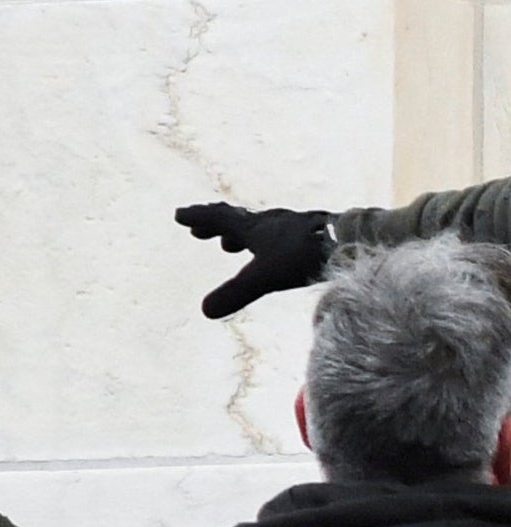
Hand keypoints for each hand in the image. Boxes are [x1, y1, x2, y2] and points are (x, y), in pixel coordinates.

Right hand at [181, 199, 334, 319]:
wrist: (347, 240)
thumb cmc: (303, 256)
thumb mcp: (266, 277)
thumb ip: (236, 293)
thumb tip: (204, 311)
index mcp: (252, 228)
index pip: (218, 220)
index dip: (198, 218)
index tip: (179, 215)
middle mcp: (268, 223)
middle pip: (235, 221)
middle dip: (215, 226)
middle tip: (199, 231)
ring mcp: (291, 227)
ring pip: (258, 228)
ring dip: (240, 234)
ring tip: (232, 244)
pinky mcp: (310, 235)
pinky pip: (279, 235)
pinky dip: (266, 241)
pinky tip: (276, 250)